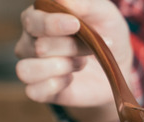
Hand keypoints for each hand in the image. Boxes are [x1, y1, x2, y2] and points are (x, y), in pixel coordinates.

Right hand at [14, 0, 133, 108]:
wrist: (117, 65)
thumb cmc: (106, 32)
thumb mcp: (104, 13)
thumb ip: (84, 4)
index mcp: (39, 17)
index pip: (33, 20)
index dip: (53, 24)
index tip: (76, 25)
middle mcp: (29, 41)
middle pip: (38, 47)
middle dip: (71, 48)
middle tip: (91, 48)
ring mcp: (32, 66)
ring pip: (26, 70)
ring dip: (60, 67)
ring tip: (79, 63)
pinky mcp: (40, 89)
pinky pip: (33, 91)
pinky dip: (55, 85)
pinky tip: (70, 79)